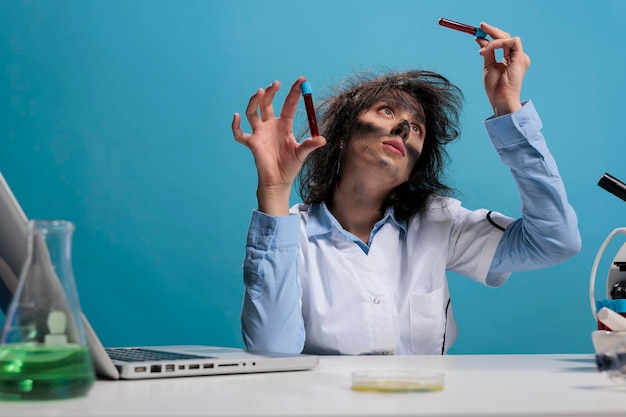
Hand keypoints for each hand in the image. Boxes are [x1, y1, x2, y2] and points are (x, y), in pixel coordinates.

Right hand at [232, 76, 325, 214]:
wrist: (278, 180)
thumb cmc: (290, 166)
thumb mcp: (301, 154)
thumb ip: (309, 145)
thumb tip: (322, 139)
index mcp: (284, 125)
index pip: (288, 104)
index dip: (294, 92)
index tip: (301, 80)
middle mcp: (271, 126)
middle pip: (267, 104)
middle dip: (270, 93)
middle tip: (276, 84)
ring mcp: (260, 133)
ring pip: (253, 113)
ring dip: (255, 102)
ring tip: (260, 91)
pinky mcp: (252, 143)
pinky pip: (240, 134)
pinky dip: (236, 126)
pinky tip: (236, 117)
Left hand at [475, 22, 530, 115]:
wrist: (501, 98)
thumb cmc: (495, 87)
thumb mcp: (488, 66)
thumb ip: (487, 52)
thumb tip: (480, 39)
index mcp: (510, 59)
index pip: (501, 42)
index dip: (491, 36)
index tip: (479, 33)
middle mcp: (517, 57)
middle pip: (505, 37)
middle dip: (492, 30)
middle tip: (480, 26)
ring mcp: (520, 57)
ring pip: (507, 38)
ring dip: (492, 40)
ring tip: (481, 50)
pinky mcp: (521, 57)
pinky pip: (511, 41)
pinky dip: (498, 43)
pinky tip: (488, 49)